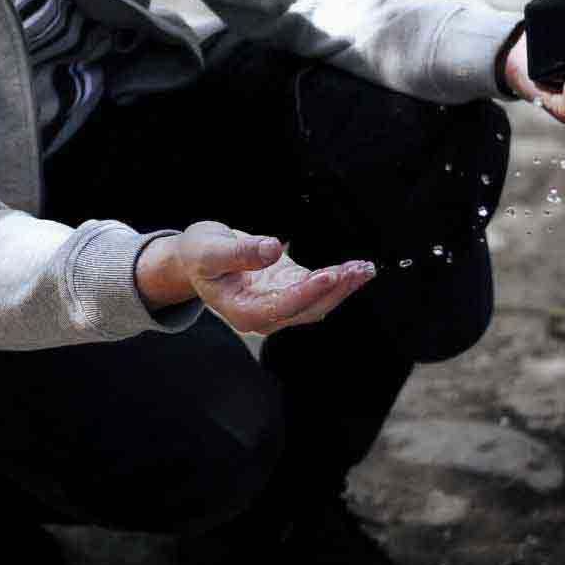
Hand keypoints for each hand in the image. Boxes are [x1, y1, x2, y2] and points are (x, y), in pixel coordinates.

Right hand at [137, 221, 374, 334]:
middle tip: (357, 269)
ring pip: (318, 302)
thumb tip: (274, 248)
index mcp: (242, 312)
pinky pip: (319, 289)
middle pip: (306, 309)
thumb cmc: (199, 255)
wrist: (199, 258)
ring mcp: (280, 304)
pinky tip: (357, 267)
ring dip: (343, 286)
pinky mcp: (291, 290)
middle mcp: (265, 315)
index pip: (280, 307)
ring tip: (364, 268)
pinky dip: (339, 279)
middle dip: (334, 290)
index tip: (330, 274)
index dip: (307, 292)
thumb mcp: (209, 250)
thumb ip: (240, 252)